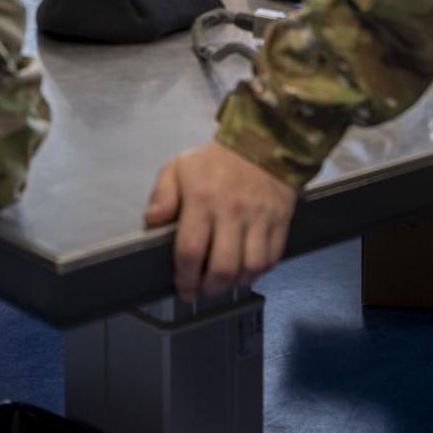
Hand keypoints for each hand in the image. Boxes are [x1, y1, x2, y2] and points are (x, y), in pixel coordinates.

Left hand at [145, 142, 297, 301]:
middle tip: (202, 291)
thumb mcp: (178, 167)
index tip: (183, 289)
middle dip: (209, 288)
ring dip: (235, 284)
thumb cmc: (214, 161)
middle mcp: (232, 211)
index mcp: (202, 199)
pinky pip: (271, 258)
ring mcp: (259, 217)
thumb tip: (153, 223)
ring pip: (250, 268)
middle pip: (222, 268)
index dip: (185, 278)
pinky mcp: (280, 220)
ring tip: (224, 283)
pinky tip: (245, 270)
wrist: (261, 142)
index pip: (191, 251)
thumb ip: (162, 196)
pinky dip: (258, 272)